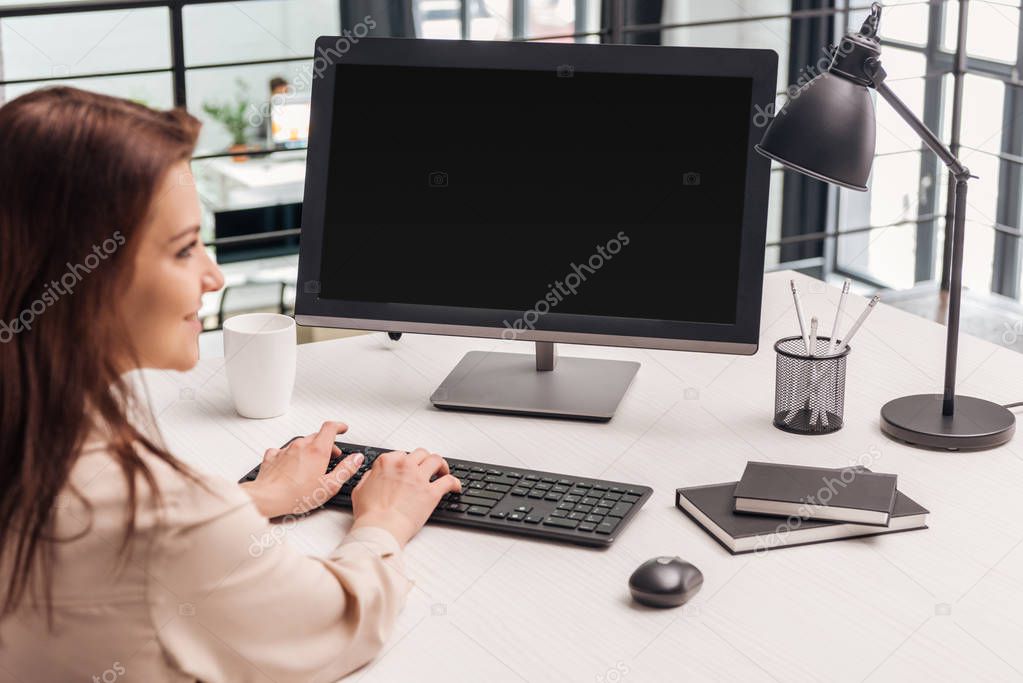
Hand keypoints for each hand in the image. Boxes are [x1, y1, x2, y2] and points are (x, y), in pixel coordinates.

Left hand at [240, 421, 362, 517]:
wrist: (267, 498)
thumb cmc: (296, 495)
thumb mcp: (329, 486)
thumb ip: (345, 469)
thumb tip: (356, 458)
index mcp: (317, 450)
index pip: (330, 428)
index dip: (339, 426)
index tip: (342, 429)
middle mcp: (300, 446)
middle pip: (317, 436)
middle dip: (326, 444)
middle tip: (331, 457)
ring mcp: (285, 450)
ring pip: (301, 443)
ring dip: (309, 450)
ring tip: (311, 465)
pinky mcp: (272, 457)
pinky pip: (283, 450)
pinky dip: (290, 455)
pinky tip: (290, 466)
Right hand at [350, 448, 460, 546]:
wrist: (380, 529)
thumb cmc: (370, 514)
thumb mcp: (359, 490)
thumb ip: (368, 477)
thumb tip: (374, 475)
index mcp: (386, 462)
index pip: (401, 454)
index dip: (407, 462)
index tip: (410, 468)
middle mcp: (404, 465)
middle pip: (421, 453)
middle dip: (424, 459)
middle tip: (427, 467)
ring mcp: (419, 477)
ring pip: (437, 460)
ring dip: (441, 465)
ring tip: (442, 472)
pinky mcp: (432, 492)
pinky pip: (449, 481)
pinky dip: (455, 482)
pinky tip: (455, 487)